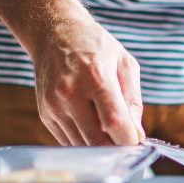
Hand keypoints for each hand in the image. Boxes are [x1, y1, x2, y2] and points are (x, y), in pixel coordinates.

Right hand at [31, 19, 144, 145]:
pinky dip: (85, 142)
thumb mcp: (125, 64)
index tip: (137, 142)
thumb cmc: (96, 48)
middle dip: (117, 149)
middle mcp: (70, 93)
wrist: (54, 33)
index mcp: (95, 77)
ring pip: (83, 146)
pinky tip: (94, 129)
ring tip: (111, 134)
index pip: (114, 123)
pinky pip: (69, 142)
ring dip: (101, 147)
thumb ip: (133, 101)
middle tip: (127, 143)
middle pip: (97, 140)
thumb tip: (137, 135)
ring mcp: (54, 106)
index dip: (129, 140)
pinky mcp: (45, 115)